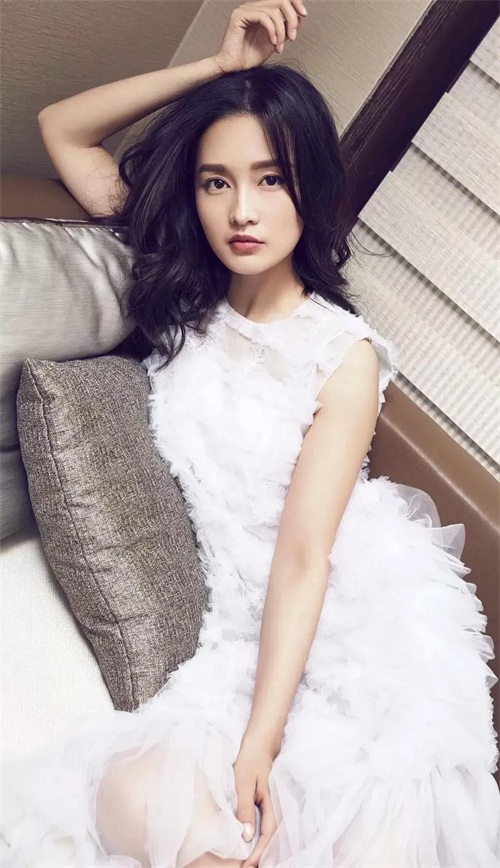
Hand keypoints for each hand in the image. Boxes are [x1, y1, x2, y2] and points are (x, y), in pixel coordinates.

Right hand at [214, 0, 307, 74]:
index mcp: (260, 11)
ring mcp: (245, 10)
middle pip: (280, 1)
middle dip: (291, 19)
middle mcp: (253, 7)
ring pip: (274, 10)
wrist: (234, 70)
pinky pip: (263, 16)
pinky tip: (273, 43)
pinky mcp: (239, 16)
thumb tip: (300, 18)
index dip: (295, 2)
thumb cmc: (250, 59)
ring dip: (281, 30)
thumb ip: (285, 29)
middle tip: (293, 36)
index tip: (303, 15)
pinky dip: (272, 30)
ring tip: (279, 46)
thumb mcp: (274, 42)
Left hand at [233, 740, 277, 866]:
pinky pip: (265, 823)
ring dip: (261, 848)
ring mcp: (271, 803)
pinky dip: (259, 837)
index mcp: (270, 804)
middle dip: (261, 856)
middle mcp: (274, 806)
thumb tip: (246, 836)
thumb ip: (245, 808)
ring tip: (249, 861)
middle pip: (271, 837)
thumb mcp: (243, 782)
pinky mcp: (265, 800)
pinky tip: (251, 842)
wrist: (260, 740)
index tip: (248, 866)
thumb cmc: (250, 758)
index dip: (259, 853)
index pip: (267, 835)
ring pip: (269, 832)